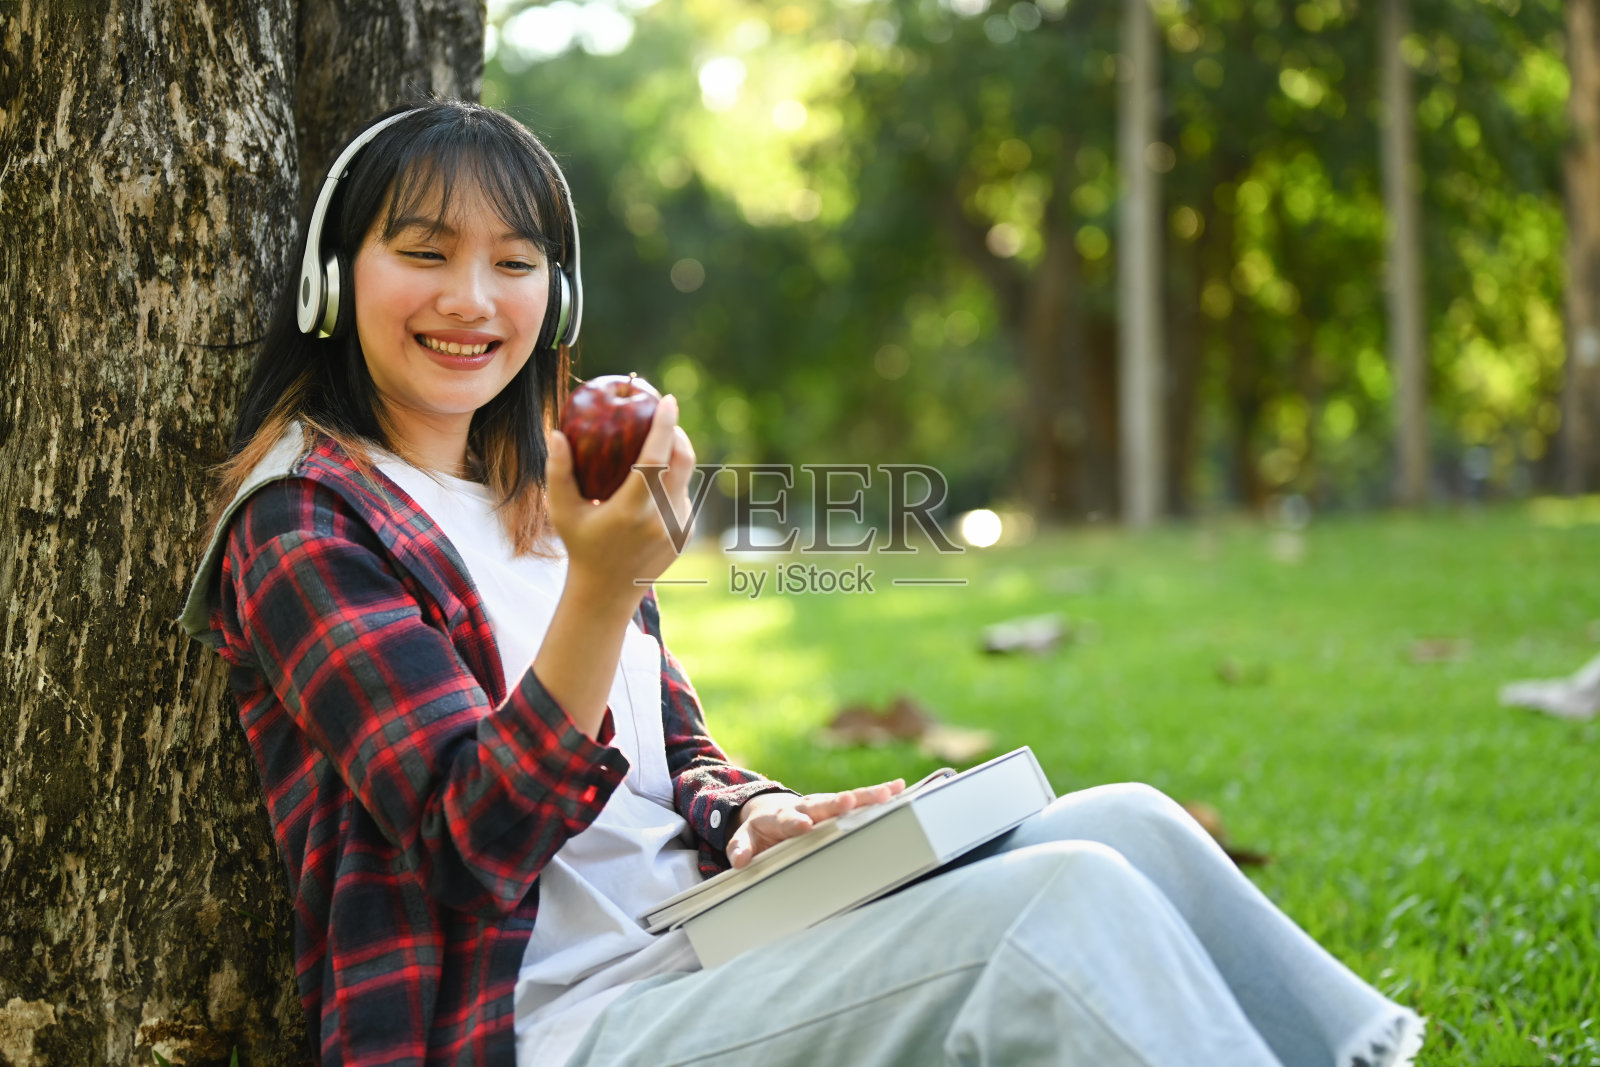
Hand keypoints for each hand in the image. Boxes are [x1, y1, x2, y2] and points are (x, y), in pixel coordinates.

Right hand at [545, 395, 695, 610]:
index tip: (667, 400)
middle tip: (663, 416)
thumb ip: (558, 472)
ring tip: (655, 444)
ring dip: (674, 456)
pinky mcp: (686, 533)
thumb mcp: (561, 511)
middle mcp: (660, 518)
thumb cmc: (580, 545)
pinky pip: (683, 495)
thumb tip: (558, 432)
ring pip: (686, 478)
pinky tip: (655, 477)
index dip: (664, 426)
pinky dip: (672, 481)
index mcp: (631, 509)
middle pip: (683, 461)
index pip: (655, 459)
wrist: (607, 593)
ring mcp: (678, 527)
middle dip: (677, 432)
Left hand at [727, 780, 905, 868]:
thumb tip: (740, 861)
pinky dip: (878, 794)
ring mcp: (824, 805)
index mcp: (781, 817)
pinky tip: (899, 788)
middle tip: (848, 801)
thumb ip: (741, 849)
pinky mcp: (839, 807)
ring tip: (888, 793)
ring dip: (865, 797)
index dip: (795, 822)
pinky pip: (860, 800)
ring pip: (846, 799)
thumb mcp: (745, 839)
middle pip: (822, 804)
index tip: (804, 825)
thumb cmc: (760, 830)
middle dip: (835, 804)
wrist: (768, 811)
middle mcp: (805, 807)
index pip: (788, 819)